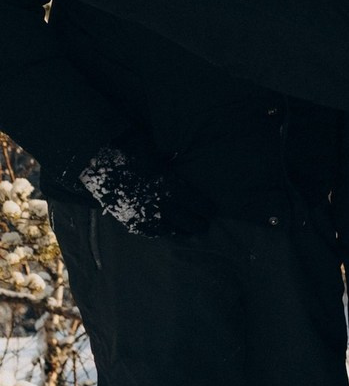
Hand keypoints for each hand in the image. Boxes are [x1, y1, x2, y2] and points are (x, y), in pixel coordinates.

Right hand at [78, 130, 210, 237]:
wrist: (98, 165)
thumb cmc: (132, 153)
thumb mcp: (158, 154)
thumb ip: (171, 162)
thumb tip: (182, 159)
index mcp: (171, 188)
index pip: (197, 204)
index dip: (206, 208)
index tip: (213, 210)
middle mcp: (161, 205)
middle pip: (188, 221)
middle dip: (198, 223)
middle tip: (205, 224)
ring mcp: (146, 216)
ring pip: (171, 230)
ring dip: (182, 230)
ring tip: (190, 231)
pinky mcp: (131, 221)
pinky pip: (151, 232)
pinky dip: (162, 232)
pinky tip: (167, 231)